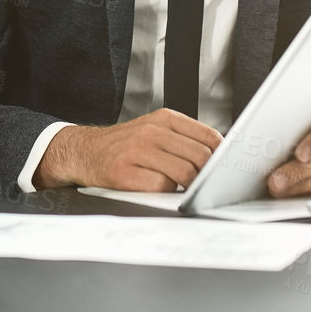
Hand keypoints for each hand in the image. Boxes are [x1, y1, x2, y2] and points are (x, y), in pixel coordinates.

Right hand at [34, 109, 222, 191]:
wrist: (83, 152)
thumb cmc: (124, 146)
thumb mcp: (154, 130)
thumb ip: (183, 139)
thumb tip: (221, 156)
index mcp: (163, 119)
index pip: (208, 136)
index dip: (222, 156)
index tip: (226, 168)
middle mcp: (151, 132)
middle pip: (200, 156)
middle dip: (208, 174)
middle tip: (207, 184)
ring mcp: (136, 152)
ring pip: (184, 172)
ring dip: (189, 185)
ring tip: (184, 188)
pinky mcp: (124, 173)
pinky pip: (161, 186)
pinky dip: (166, 192)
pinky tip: (160, 190)